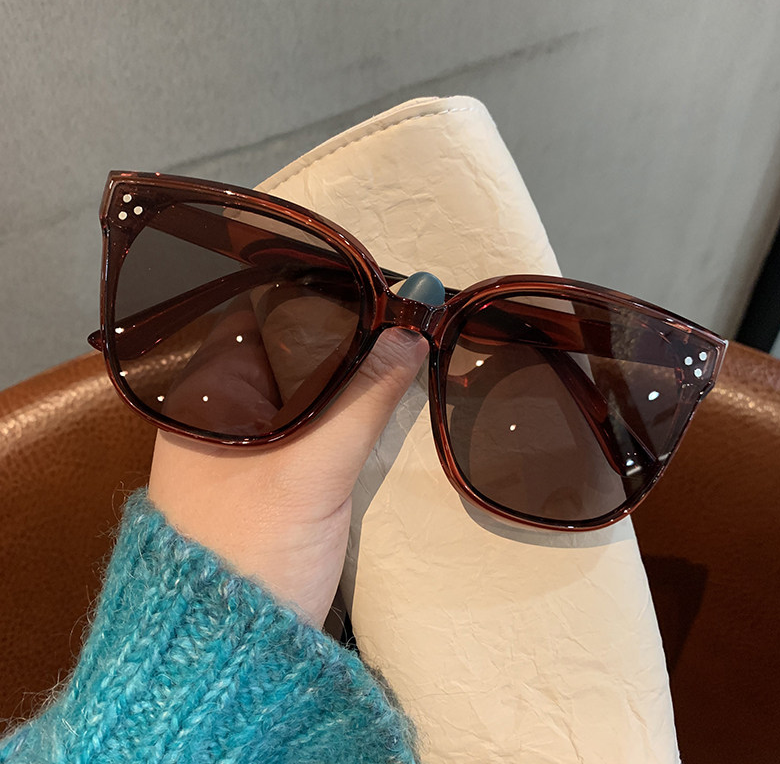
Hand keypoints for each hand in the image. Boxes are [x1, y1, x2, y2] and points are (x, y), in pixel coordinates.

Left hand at [148, 318, 426, 627]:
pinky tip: (381, 397)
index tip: (381, 290)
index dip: (323, 299)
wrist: (229, 655)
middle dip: (348, 336)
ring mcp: (247, 447)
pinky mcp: (273, 477)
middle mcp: (220, 413)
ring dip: (352, 373)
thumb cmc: (249, 553)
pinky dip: (348, 409)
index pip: (263, 317)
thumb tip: (410, 331)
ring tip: (402, 344)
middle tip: (405, 315)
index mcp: (204, 396)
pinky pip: (315, 423)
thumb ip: (363, 396)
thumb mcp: (311, 470)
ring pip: (307, 388)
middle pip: (290, 351)